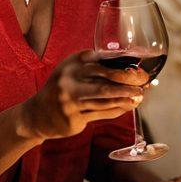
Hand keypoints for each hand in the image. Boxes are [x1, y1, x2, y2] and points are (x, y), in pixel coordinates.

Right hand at [21, 50, 147, 140]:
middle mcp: (69, 81)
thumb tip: (128, 68)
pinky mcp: (74, 119)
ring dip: (127, 98)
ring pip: (106, 100)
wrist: (37, 115)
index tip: (140, 69)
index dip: (125, 67)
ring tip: (139, 96)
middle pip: (106, 81)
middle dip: (129, 82)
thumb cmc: (62, 89)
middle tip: (144, 83)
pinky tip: (127, 106)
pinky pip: (102, 113)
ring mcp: (70, 102)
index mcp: (72, 64)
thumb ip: (94, 67)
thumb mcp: (72, 71)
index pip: (104, 63)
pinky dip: (117, 109)